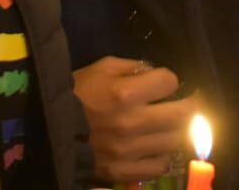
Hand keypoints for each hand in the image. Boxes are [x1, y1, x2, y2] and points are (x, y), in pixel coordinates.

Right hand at [72, 57, 197, 183]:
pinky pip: (159, 167)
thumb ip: (134, 67)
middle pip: (183, 114)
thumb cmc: (77, 93)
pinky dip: (162, 156)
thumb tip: (159, 72)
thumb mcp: (103, 68)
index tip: (167, 83)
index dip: (171, 80)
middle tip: (189, 102)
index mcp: (125, 93)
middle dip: (191, 104)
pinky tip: (156, 147)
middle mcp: (131, 123)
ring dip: (177, 131)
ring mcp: (128, 150)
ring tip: (170, 125)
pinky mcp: (122, 171)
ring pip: (175, 140)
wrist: (47, 128)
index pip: (170, 82)